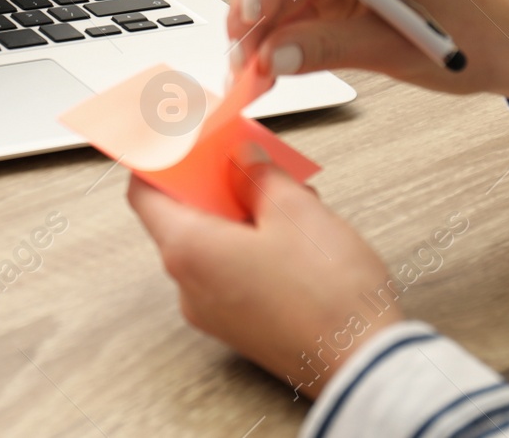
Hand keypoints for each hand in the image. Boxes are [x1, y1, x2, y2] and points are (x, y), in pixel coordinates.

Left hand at [128, 157, 401, 398]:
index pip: (144, 195)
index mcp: (188, 250)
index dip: (159, 162)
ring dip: (239, 214)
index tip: (180, 141)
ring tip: (283, 196)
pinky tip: (290, 234)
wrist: (364, 365)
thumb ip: (259, 175)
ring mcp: (212, 313)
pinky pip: (229, 274)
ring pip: (211, 246)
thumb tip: (242, 160)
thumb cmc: (328, 295)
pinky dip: (248, 246)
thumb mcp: (295, 211)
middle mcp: (188, 286)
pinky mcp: (240, 328)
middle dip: (213, 184)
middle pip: (181, 218)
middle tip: (244, 159)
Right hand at [230, 0, 508, 106]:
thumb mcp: (399, 49)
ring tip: (252, 69)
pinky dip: (279, 30)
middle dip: (255, 3)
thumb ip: (328, 47)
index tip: (250, 12)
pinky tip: (269, 61)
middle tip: (240, 53)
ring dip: (261, 23)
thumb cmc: (479, 37)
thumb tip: (269, 54)